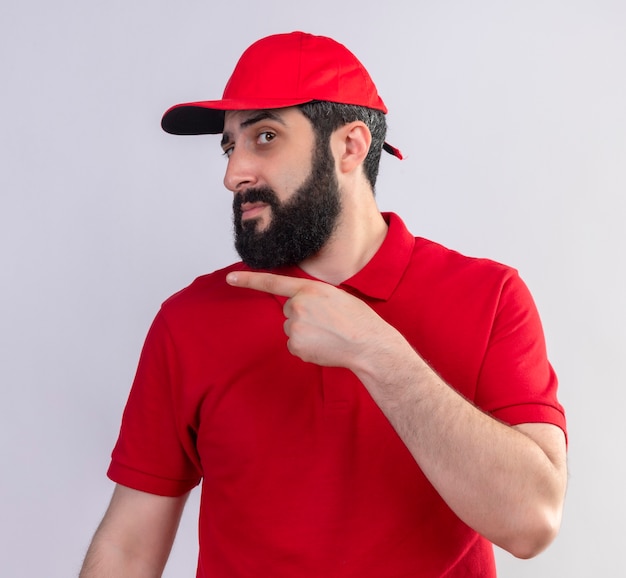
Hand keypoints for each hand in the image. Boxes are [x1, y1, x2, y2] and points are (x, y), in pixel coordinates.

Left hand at [226, 271, 393, 367]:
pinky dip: (307, 347)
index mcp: (308, 289)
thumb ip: (312, 296)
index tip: (230, 278)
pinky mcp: (296, 347)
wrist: (368, 345)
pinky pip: (295, 345)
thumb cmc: (358, 319)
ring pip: (291, 329)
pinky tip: (324, 346)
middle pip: (288, 310)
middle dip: (302, 316)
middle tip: (327, 322)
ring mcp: (294, 328)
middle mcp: (297, 306)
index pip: (273, 282)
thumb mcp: (335, 295)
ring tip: (328, 335)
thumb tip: (298, 305)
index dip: (249, 280)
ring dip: (305, 332)